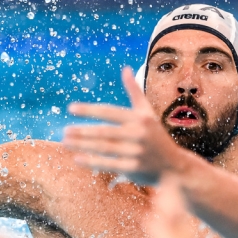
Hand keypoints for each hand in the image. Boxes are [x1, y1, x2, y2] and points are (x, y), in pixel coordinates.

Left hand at [64, 67, 189, 185]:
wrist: (174, 166)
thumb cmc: (156, 136)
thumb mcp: (147, 113)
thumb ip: (134, 92)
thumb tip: (125, 69)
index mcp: (140, 119)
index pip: (109, 112)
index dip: (89, 110)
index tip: (70, 108)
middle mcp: (138, 134)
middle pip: (104, 132)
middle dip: (82, 131)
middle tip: (64, 131)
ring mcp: (136, 152)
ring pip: (104, 148)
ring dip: (83, 145)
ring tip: (66, 141)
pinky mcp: (134, 168)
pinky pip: (109, 164)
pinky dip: (92, 162)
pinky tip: (77, 158)